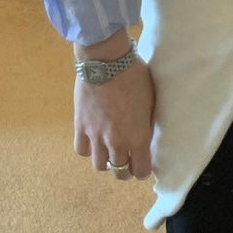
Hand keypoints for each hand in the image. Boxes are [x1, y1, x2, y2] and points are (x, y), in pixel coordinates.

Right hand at [73, 55, 155, 180]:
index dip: (143, 170)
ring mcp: (96, 136)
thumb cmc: (135, 75)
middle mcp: (117, 142)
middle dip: (125, 168)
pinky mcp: (80, 126)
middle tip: (128, 158)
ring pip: (100, 166)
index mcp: (138, 136)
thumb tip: (146, 134)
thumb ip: (147, 123)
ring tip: (110, 149)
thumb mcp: (151, 100)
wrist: (107, 61)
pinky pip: (82, 151)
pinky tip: (94, 140)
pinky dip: (89, 149)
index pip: (141, 171)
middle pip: (119, 172)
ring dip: (106, 161)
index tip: (143, 162)